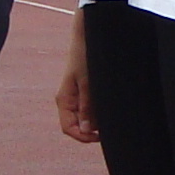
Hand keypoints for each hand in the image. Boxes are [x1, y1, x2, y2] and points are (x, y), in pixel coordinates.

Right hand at [55, 18, 99, 144]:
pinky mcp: (84, 93)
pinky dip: (99, 111)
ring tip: (110, 111)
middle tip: (109, 126)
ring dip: (97, 120)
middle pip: (77, 126)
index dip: (83, 137)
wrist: (86, 38)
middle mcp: (68, 102)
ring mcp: (76, 98)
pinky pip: (90, 109)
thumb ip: (87, 107)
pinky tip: (108, 105)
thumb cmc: (85, 58)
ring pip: (85, 119)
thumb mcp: (88, 83)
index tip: (99, 136)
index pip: (69, 129)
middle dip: (92, 130)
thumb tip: (87, 129)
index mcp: (64, 101)